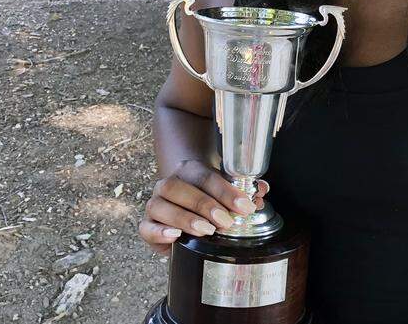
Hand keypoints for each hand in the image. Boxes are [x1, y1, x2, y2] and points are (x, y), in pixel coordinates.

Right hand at [138, 159, 269, 254]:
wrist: (183, 208)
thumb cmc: (208, 200)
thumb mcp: (225, 194)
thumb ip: (244, 192)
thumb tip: (261, 190)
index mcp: (188, 171)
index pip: (205, 176)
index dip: (226, 191)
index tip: (244, 206)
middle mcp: (168, 184)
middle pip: (180, 188)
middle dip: (205, 205)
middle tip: (226, 221)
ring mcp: (154, 204)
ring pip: (160, 206)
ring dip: (185, 219)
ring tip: (207, 231)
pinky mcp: (146, 226)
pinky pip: (146, 228)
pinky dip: (159, 232)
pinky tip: (175, 236)